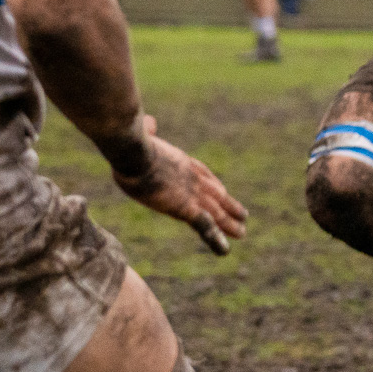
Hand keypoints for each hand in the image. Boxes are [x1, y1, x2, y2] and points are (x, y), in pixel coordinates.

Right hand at [111, 116, 247, 254]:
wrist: (132, 151)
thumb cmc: (129, 143)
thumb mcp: (141, 136)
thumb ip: (147, 131)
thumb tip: (148, 120)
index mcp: (181, 162)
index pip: (203, 174)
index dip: (214, 184)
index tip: (222, 191)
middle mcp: (192, 178)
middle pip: (215, 194)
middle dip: (228, 205)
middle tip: (242, 215)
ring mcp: (191, 194)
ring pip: (216, 212)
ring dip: (228, 224)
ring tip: (241, 233)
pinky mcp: (186, 208)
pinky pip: (205, 227)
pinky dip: (216, 239)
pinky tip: (225, 251)